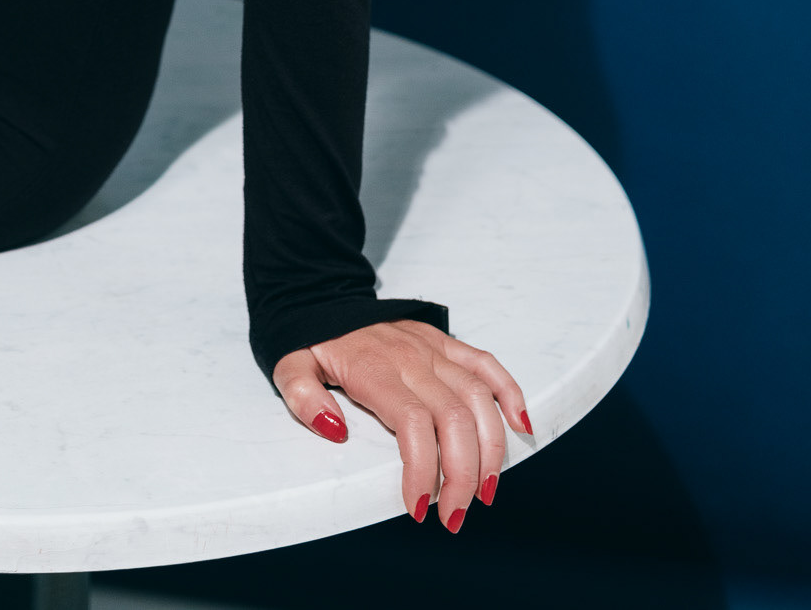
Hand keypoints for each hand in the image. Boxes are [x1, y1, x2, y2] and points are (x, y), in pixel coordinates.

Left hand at [273, 318, 532, 532]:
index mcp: (375, 368)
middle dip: (463, 477)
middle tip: (454, 517)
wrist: (322, 294)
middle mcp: (412, 358)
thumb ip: (302, 397)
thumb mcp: (289, 365)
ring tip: (485, 493)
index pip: (413, 424)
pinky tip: (521, 427)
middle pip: (455, 419)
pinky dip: (510, 393)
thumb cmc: (312, 341)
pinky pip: (487, 364)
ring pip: (479, 398)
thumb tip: (336, 431)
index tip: (418, 508)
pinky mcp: (445, 342)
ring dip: (490, 450)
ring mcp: (432, 348)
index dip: (423, 470)